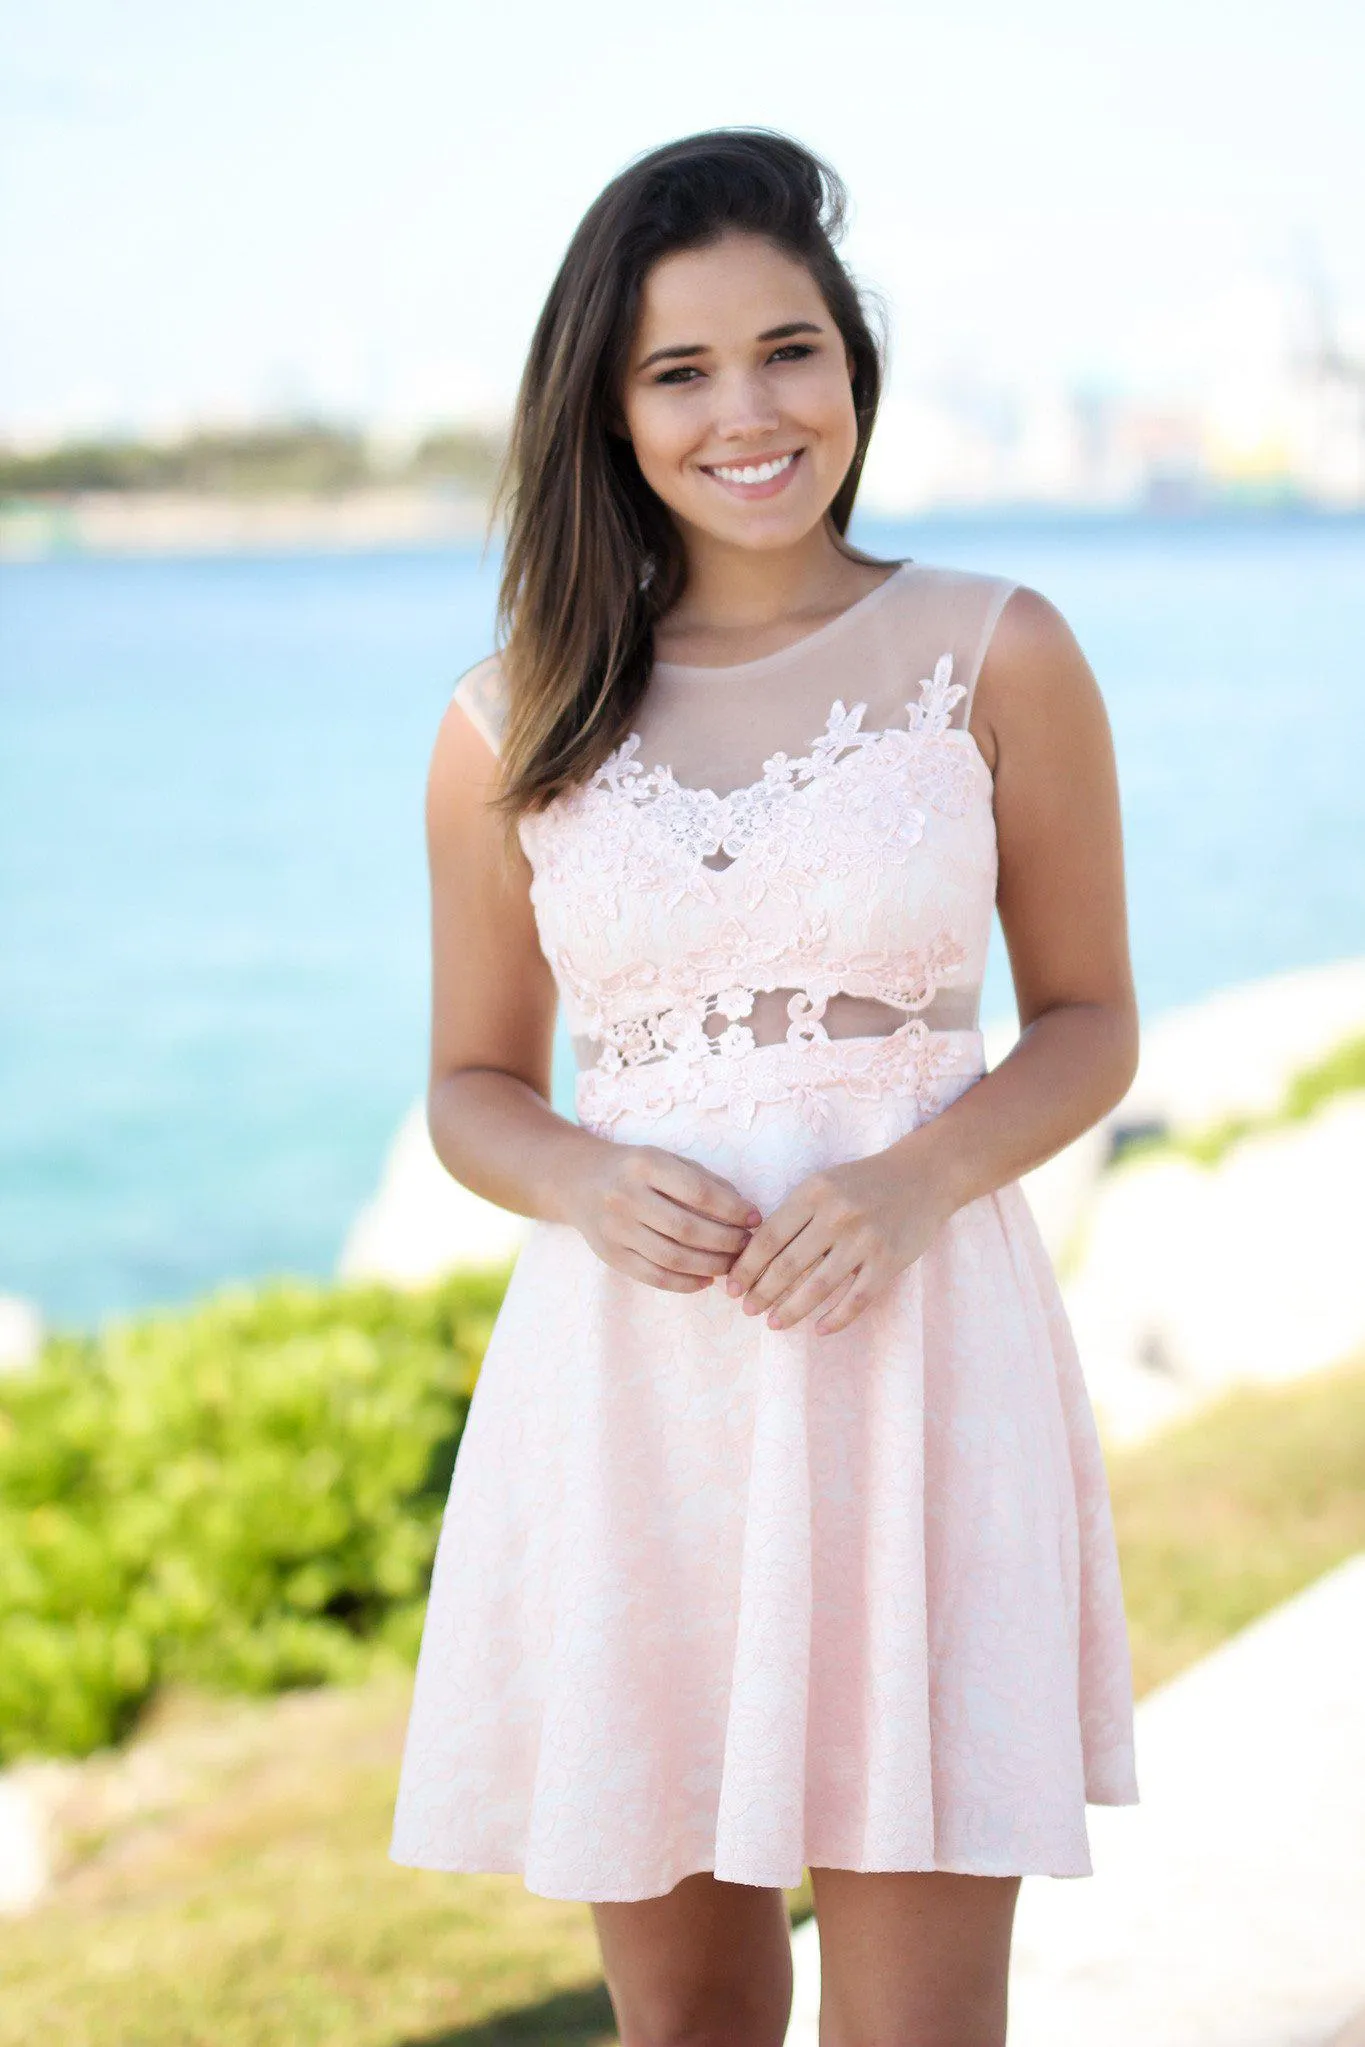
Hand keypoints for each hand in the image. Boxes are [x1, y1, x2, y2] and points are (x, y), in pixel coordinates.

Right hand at [565, 1139, 762, 1293]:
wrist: (578, 1181)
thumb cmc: (635, 1169)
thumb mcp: (666, 1159)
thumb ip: (705, 1181)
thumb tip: (746, 1211)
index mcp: (645, 1164)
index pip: (698, 1192)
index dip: (732, 1209)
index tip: (755, 1219)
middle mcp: (626, 1196)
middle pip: (687, 1229)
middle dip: (726, 1241)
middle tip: (747, 1246)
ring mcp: (615, 1229)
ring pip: (672, 1258)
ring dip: (710, 1265)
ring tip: (731, 1264)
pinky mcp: (610, 1255)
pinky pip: (654, 1277)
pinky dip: (685, 1283)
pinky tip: (706, 1280)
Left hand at [722, 1140, 953, 1334]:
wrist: (924, 1176)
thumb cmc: (863, 1183)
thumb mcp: (824, 1184)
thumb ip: (794, 1214)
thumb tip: (753, 1254)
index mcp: (814, 1193)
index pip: (769, 1237)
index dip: (746, 1267)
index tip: (732, 1288)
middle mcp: (837, 1215)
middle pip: (787, 1265)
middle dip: (762, 1293)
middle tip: (747, 1311)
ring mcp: (865, 1240)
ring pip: (818, 1287)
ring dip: (791, 1311)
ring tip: (774, 1324)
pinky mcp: (889, 1261)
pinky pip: (856, 1300)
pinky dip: (835, 1319)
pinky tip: (819, 1329)